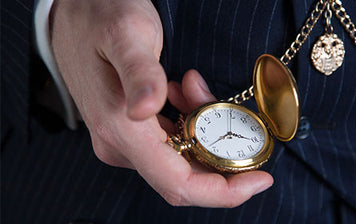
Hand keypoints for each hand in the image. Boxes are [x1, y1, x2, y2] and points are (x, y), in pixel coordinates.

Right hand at [50, 0, 272, 206]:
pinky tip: (185, 94)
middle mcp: (120, 145)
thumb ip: (140, 72)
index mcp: (121, 130)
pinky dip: (190, 124)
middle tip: (236, 117)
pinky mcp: (129, 131)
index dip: (224, 191)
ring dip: (205, 131)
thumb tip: (147, 110)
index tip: (261, 179)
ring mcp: (123, 140)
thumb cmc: (99, 17)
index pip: (179, 184)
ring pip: (181, 157)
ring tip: (200, 89)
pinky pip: (170, 143)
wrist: (72, 12)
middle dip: (221, 154)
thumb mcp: (127, 33)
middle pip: (186, 176)